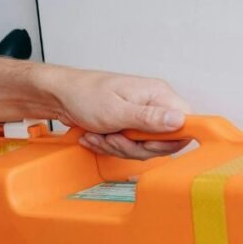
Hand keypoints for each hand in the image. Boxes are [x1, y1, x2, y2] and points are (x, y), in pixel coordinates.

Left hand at [40, 66, 191, 158]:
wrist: (57, 96)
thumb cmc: (83, 95)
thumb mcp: (116, 110)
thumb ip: (149, 119)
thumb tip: (180, 121)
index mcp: (158, 95)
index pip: (186, 123)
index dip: (169, 140)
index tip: (146, 143)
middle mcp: (153, 106)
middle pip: (162, 142)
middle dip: (133, 147)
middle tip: (113, 138)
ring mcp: (139, 118)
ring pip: (141, 148)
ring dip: (115, 147)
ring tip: (98, 135)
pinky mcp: (126, 127)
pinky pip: (126, 147)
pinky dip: (107, 146)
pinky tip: (93, 136)